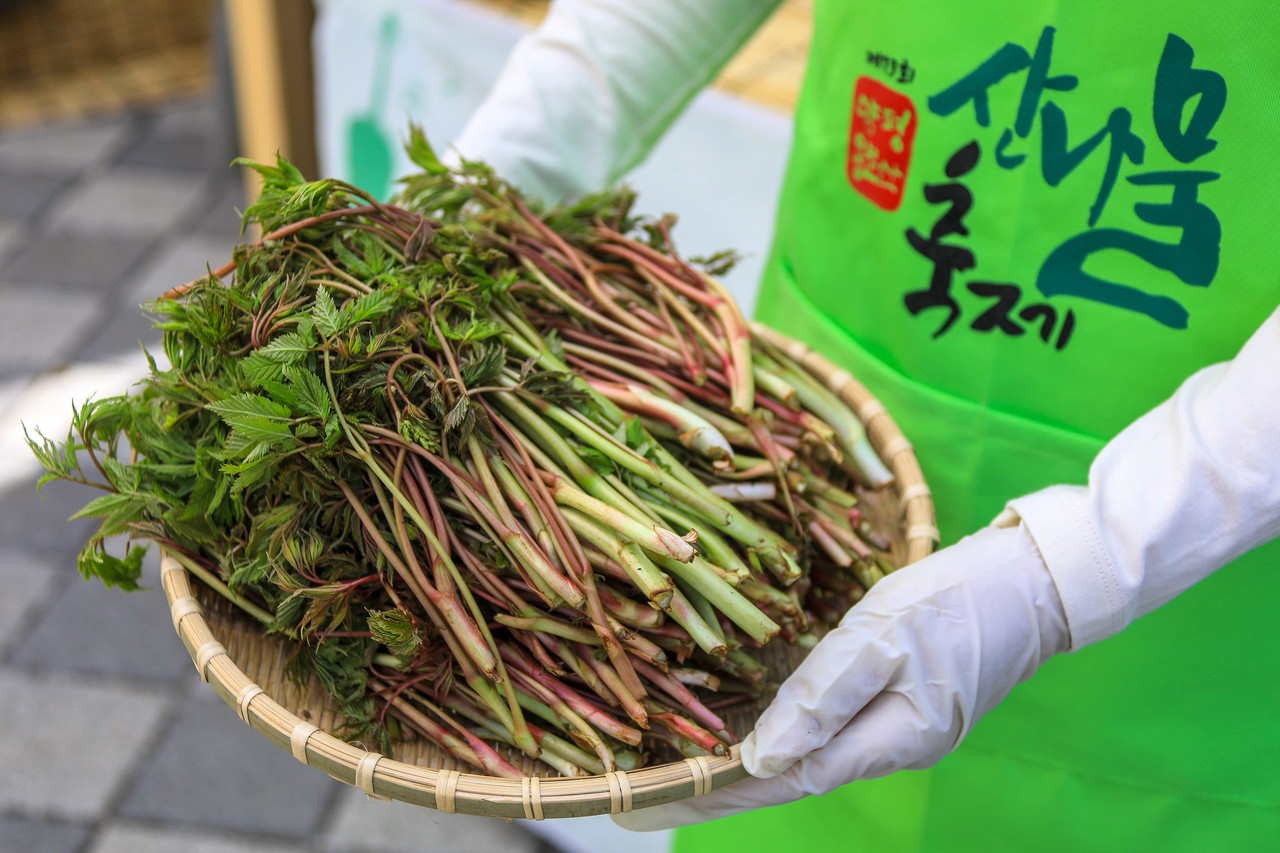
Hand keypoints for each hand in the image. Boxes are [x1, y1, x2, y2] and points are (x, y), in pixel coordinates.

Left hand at [613, 521, 1069, 830]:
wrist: (1036, 578)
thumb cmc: (958, 599)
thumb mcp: (881, 637)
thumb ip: (821, 696)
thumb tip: (763, 756)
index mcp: (895, 739)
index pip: (793, 777)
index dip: (728, 790)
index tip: (669, 801)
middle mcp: (899, 745)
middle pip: (804, 771)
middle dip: (736, 783)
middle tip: (668, 789)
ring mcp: (908, 726)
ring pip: (821, 749)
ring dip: (763, 758)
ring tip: (702, 762)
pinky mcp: (910, 700)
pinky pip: (841, 725)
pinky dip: (798, 729)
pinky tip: (768, 724)